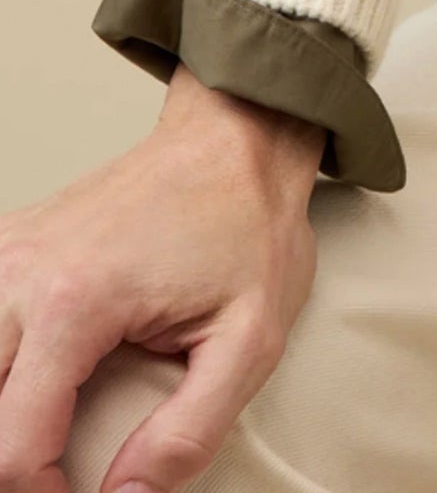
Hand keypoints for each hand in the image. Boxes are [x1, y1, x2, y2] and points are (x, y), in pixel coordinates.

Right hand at [0, 63, 325, 492]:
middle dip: (15, 462)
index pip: (11, 450)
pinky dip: (0, 369)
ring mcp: (3, 256)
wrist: (233, 138)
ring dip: (3, 414)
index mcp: (75, 302)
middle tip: (63, 471)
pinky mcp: (4, 248)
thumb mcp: (251, 338)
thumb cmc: (245, 224)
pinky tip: (32, 379)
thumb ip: (188, 432)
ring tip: (49, 431)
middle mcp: (19, 275)